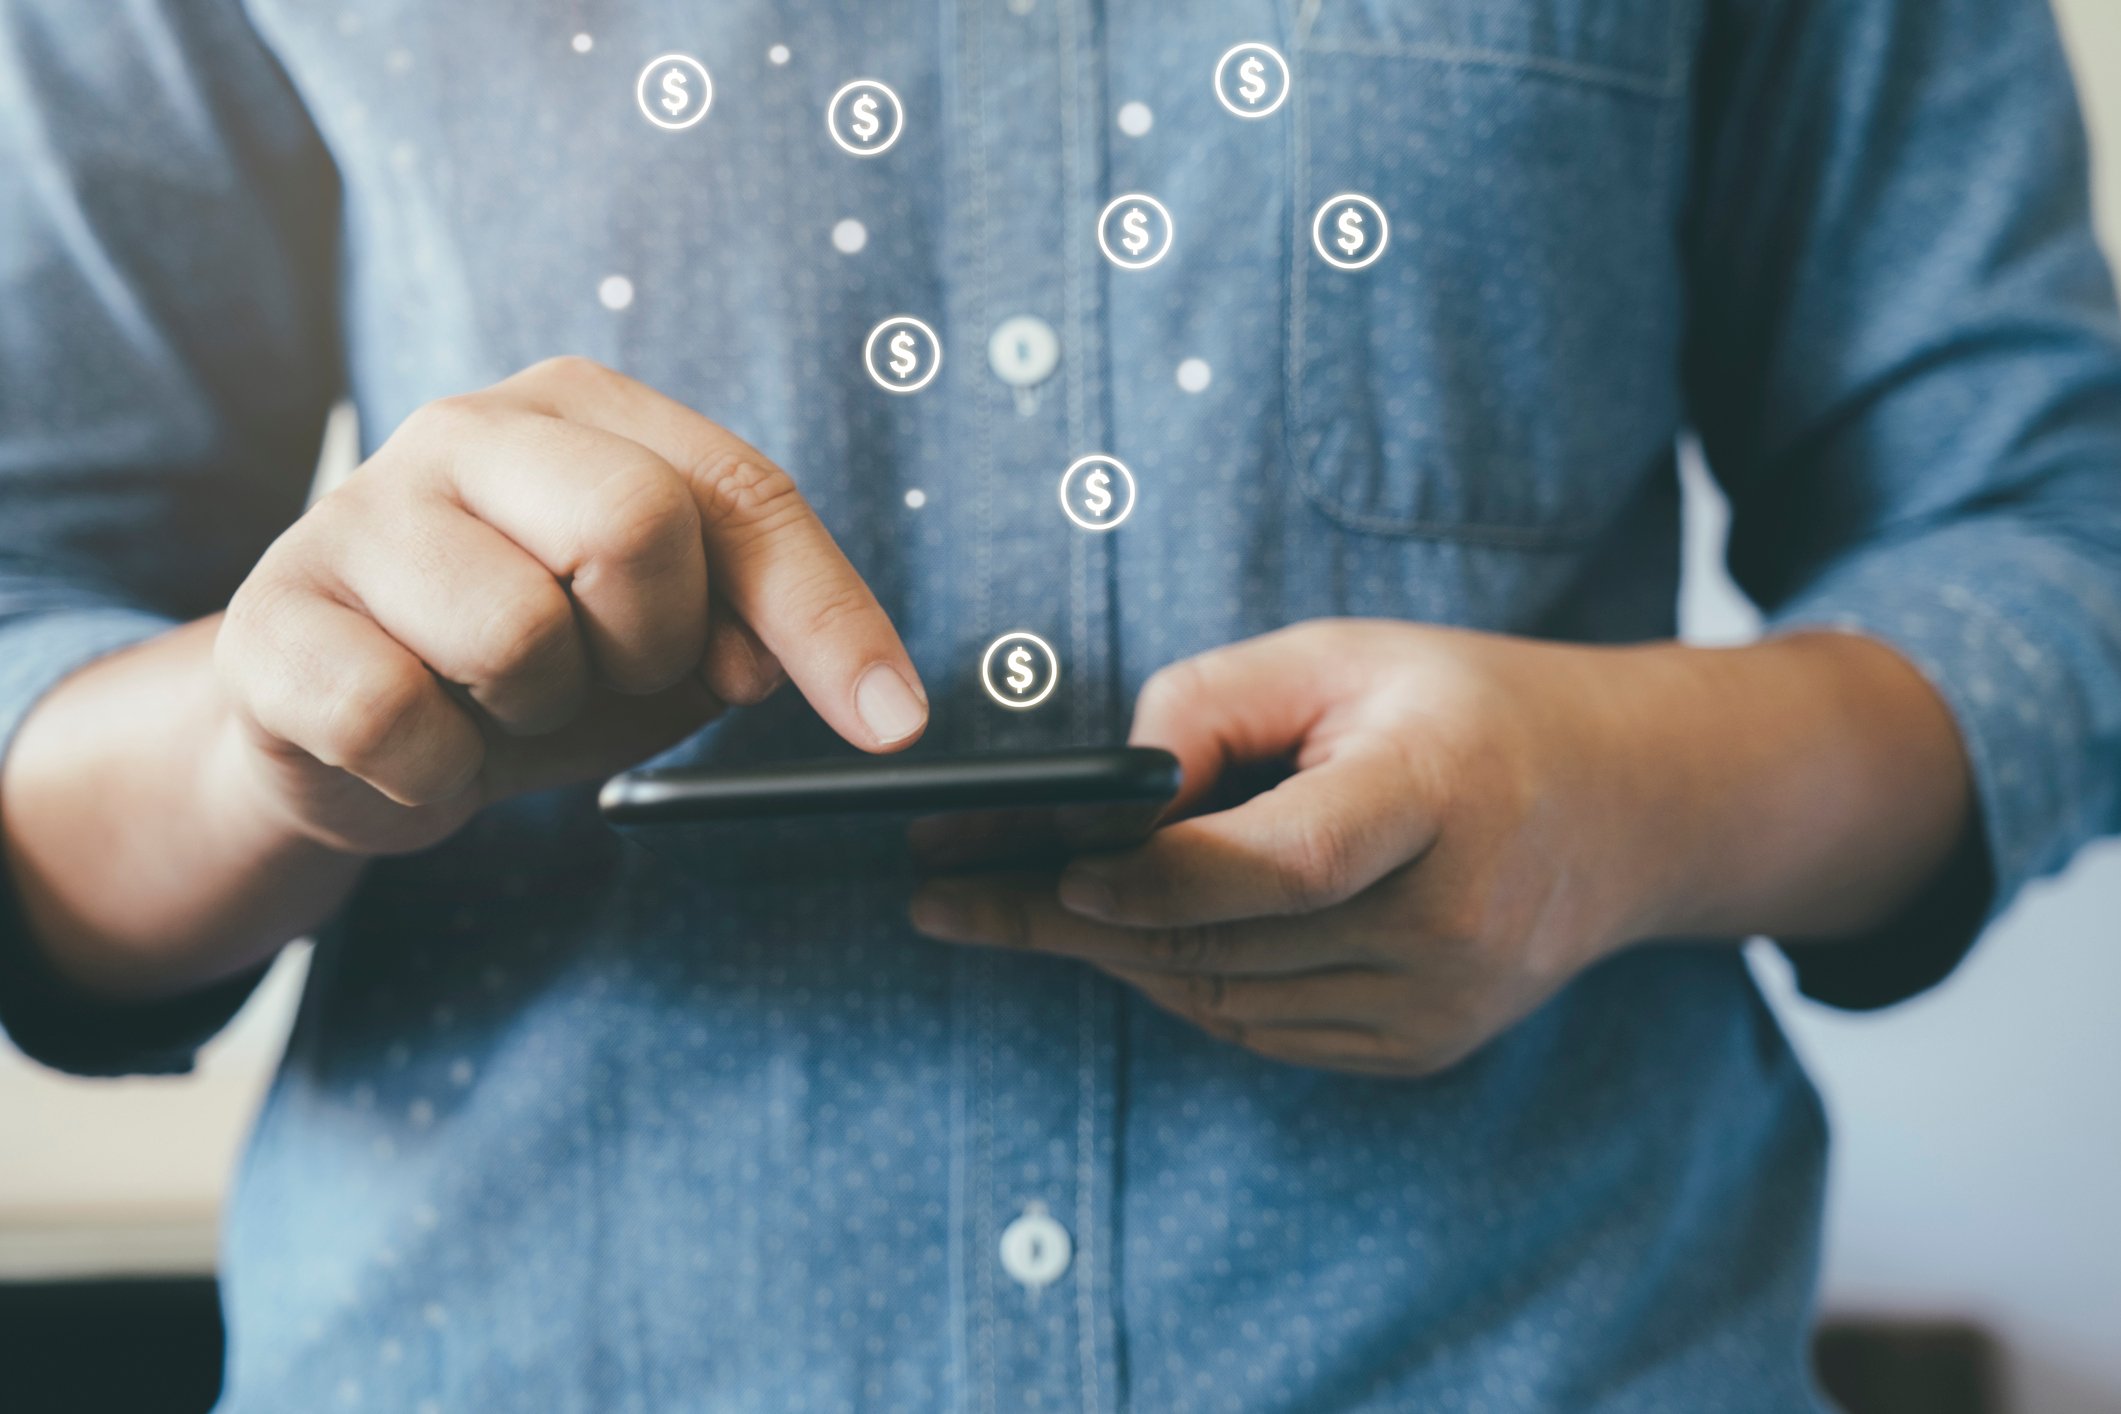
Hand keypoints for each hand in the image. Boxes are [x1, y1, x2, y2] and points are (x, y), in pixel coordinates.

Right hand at [215, 357, 926, 854]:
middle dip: (652, 646)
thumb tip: (789, 669)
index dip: (827, 616)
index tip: (893, 721)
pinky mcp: (273, 621)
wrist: (335, 725)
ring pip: (518, 635)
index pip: (742, 494)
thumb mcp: (661, 639)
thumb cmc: (522, 663)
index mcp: (582, 409)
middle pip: (634, 526)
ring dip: (537, 715)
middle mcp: (466, 429)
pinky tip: (419, 746)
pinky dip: (438, 773)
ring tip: (494, 703)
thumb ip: (743, 626)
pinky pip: (401, 723)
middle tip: (605, 676)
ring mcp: (356, 515)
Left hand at [908, 620, 1969, 1076]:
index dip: (1155, 877)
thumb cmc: (1465, 707)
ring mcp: (1441, 1004)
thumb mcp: (1341, 655)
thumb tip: (1102, 793)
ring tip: (996, 912)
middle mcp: (1451, 920)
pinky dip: (1179, 984)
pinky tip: (1118, 938)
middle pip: (1224, 943)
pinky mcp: (1423, 1048)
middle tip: (944, 899)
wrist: (1625, 809)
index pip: (1282, 863)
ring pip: (1223, 1001)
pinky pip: (1261, 1029)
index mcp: (1442, 793)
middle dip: (1064, 925)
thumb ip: (1212, 706)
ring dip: (1106, 957)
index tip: (1047, 868)